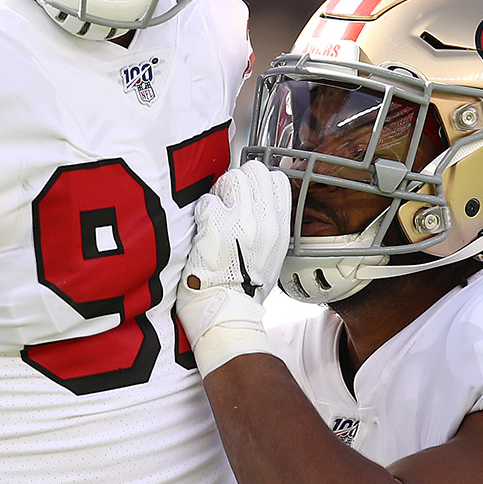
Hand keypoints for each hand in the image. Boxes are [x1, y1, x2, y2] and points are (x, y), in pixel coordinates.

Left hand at [177, 159, 290, 374]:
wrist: (227, 312)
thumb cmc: (244, 288)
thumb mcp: (271, 254)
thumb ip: (268, 225)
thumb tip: (257, 203)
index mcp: (281, 227)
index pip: (276, 180)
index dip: (257, 182)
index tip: (246, 194)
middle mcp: (265, 221)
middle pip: (253, 171)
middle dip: (236, 181)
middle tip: (227, 201)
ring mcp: (241, 222)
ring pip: (230, 178)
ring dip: (219, 192)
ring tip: (214, 213)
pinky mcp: (216, 227)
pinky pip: (207, 199)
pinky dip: (202, 210)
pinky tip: (203, 227)